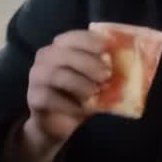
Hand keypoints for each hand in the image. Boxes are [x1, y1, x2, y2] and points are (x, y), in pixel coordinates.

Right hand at [7, 31, 111, 161]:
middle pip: (63, 53)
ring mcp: (36, 77)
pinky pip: (48, 97)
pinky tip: (81, 109)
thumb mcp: (95, 81)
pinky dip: (68, 104)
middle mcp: (45, 58)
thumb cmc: (80, 96)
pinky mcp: (33, 98)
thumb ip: (105, 70)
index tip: (108, 47)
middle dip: (87, 62)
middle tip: (106, 75)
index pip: (71, 37)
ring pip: (55, 74)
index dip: (89, 40)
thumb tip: (128, 63)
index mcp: (60, 48)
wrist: (59, 124)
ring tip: (94, 92)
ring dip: (79, 83)